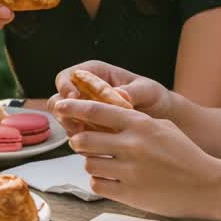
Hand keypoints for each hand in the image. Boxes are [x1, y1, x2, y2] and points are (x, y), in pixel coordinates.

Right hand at [48, 60, 168, 134]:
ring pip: (64, 120)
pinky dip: (82, 141)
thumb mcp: (147, 90)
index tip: (74, 96)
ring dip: (71, 129)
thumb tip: (120, 94)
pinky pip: (76, 135)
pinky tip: (96, 147)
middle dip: (63, 113)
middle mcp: (85, 91)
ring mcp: (85, 112)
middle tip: (76, 124)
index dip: (65, 86)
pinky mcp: (90, 129)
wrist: (162, 117)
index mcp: (94, 73)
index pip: (67, 76)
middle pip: (58, 99)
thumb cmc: (153, 96)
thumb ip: (133, 91)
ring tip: (88, 137)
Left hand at [59, 98, 220, 219]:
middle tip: (82, 143)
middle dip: (78, 142)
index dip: (73, 107)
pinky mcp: (129, 193)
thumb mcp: (162, 127)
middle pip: (83, 140)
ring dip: (91, 163)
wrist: (207, 185)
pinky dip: (99, 182)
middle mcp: (132, 146)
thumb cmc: (185, 153)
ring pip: (88, 164)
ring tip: (104, 163)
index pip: (96, 111)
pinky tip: (111, 179)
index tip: (59, 105)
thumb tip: (101, 117)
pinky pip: (97, 185)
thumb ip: (133, 121)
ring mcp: (129, 171)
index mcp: (140, 124)